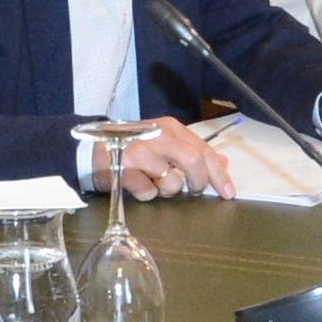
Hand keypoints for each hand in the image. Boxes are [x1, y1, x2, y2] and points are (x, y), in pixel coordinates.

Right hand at [105, 117, 234, 200]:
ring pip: (172, 183)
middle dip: (198, 182)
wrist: (93, 150)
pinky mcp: (124, 169)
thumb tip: (222, 162)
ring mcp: (140, 152)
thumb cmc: (134, 147)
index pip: (203, 151)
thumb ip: (192, 151)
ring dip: (167, 190)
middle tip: (193, 191)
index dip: (219, 174)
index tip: (228, 193)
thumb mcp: (165, 143)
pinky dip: (147, 194)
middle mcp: (157, 136)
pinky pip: (148, 193)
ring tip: (154, 181)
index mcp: (170, 127)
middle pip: (194, 162)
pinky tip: (137, 184)